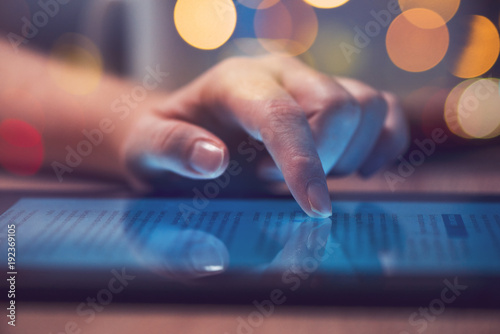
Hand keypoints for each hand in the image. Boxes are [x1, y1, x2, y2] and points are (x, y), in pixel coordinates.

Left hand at [121, 56, 408, 217]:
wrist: (183, 129)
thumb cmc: (164, 141)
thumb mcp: (147, 148)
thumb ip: (171, 149)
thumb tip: (213, 159)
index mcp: (236, 81)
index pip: (283, 114)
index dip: (304, 163)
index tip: (313, 209)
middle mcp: (281, 73)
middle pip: (338, 106)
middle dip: (324, 161)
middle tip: (279, 184)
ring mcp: (311, 83)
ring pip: (369, 106)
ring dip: (349, 154)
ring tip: (308, 174)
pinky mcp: (333, 98)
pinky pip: (384, 111)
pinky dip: (384, 143)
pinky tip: (356, 169)